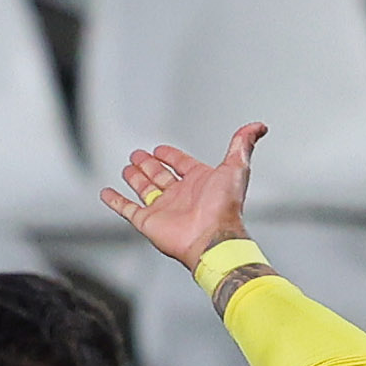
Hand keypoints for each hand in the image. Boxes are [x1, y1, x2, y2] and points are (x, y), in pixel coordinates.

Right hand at [100, 123, 264, 271]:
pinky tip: (106, 193)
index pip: (182, 164)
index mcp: (199, 182)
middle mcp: (180, 195)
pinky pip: (127, 209)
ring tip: (127, 168)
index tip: (160, 149)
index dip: (171, 156)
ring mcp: (163, 209)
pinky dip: (115, 201)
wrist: (212, 239)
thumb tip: (258, 126)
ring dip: (135, 178)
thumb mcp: (236, 168)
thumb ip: (243, 144)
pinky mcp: (148, 222)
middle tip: (138, 155)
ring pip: (145, 189)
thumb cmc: (225, 208)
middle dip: (149, 165)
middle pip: (160, 175)